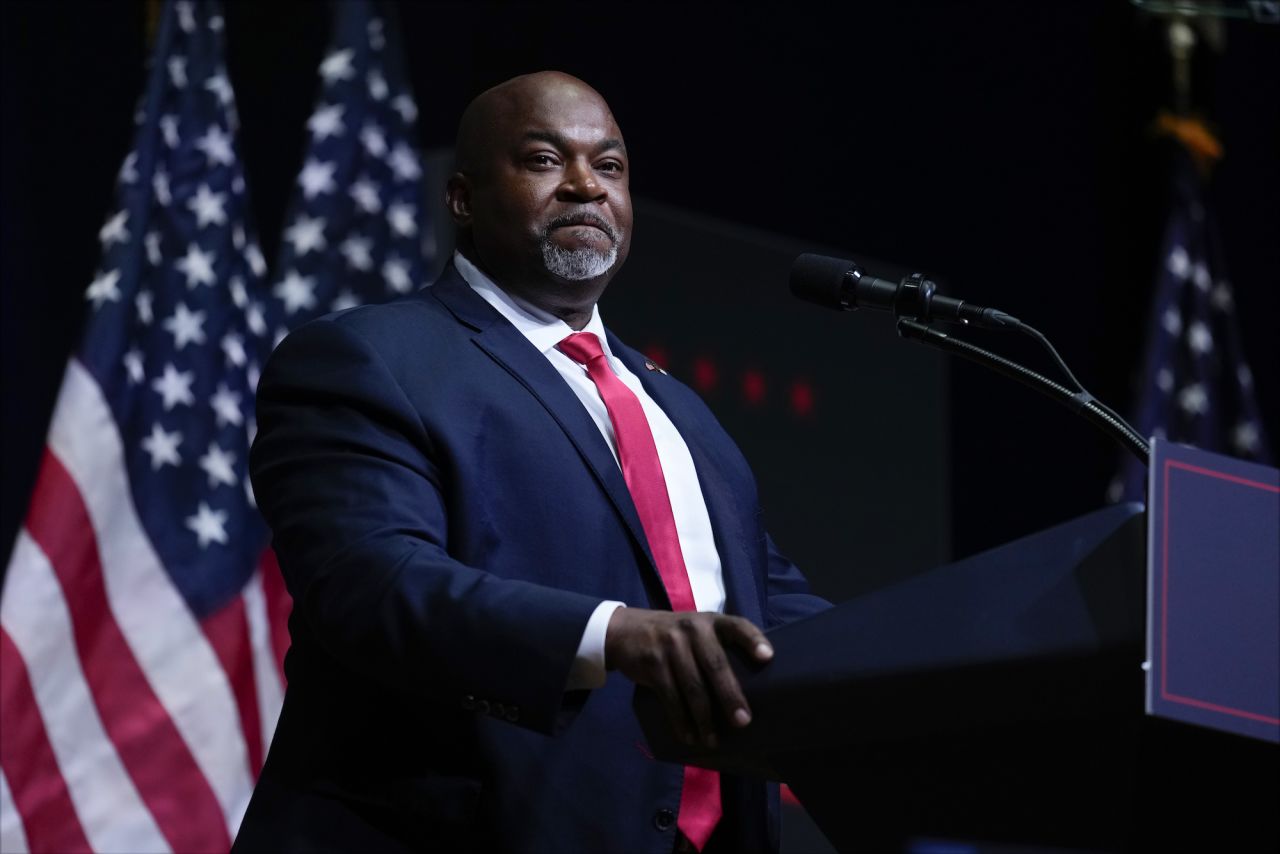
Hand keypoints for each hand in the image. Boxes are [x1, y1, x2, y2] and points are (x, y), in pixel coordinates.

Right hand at [604, 607, 772, 748]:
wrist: (625, 631)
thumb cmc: (674, 636)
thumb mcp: (696, 629)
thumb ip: (717, 646)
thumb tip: (751, 687)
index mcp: (711, 621)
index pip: (737, 626)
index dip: (753, 640)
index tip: (767, 657)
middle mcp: (692, 629)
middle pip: (715, 665)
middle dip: (730, 696)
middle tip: (743, 722)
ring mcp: (670, 646)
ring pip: (692, 687)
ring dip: (704, 718)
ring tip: (713, 741)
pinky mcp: (653, 664)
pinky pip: (670, 697)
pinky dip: (681, 720)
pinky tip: (689, 736)